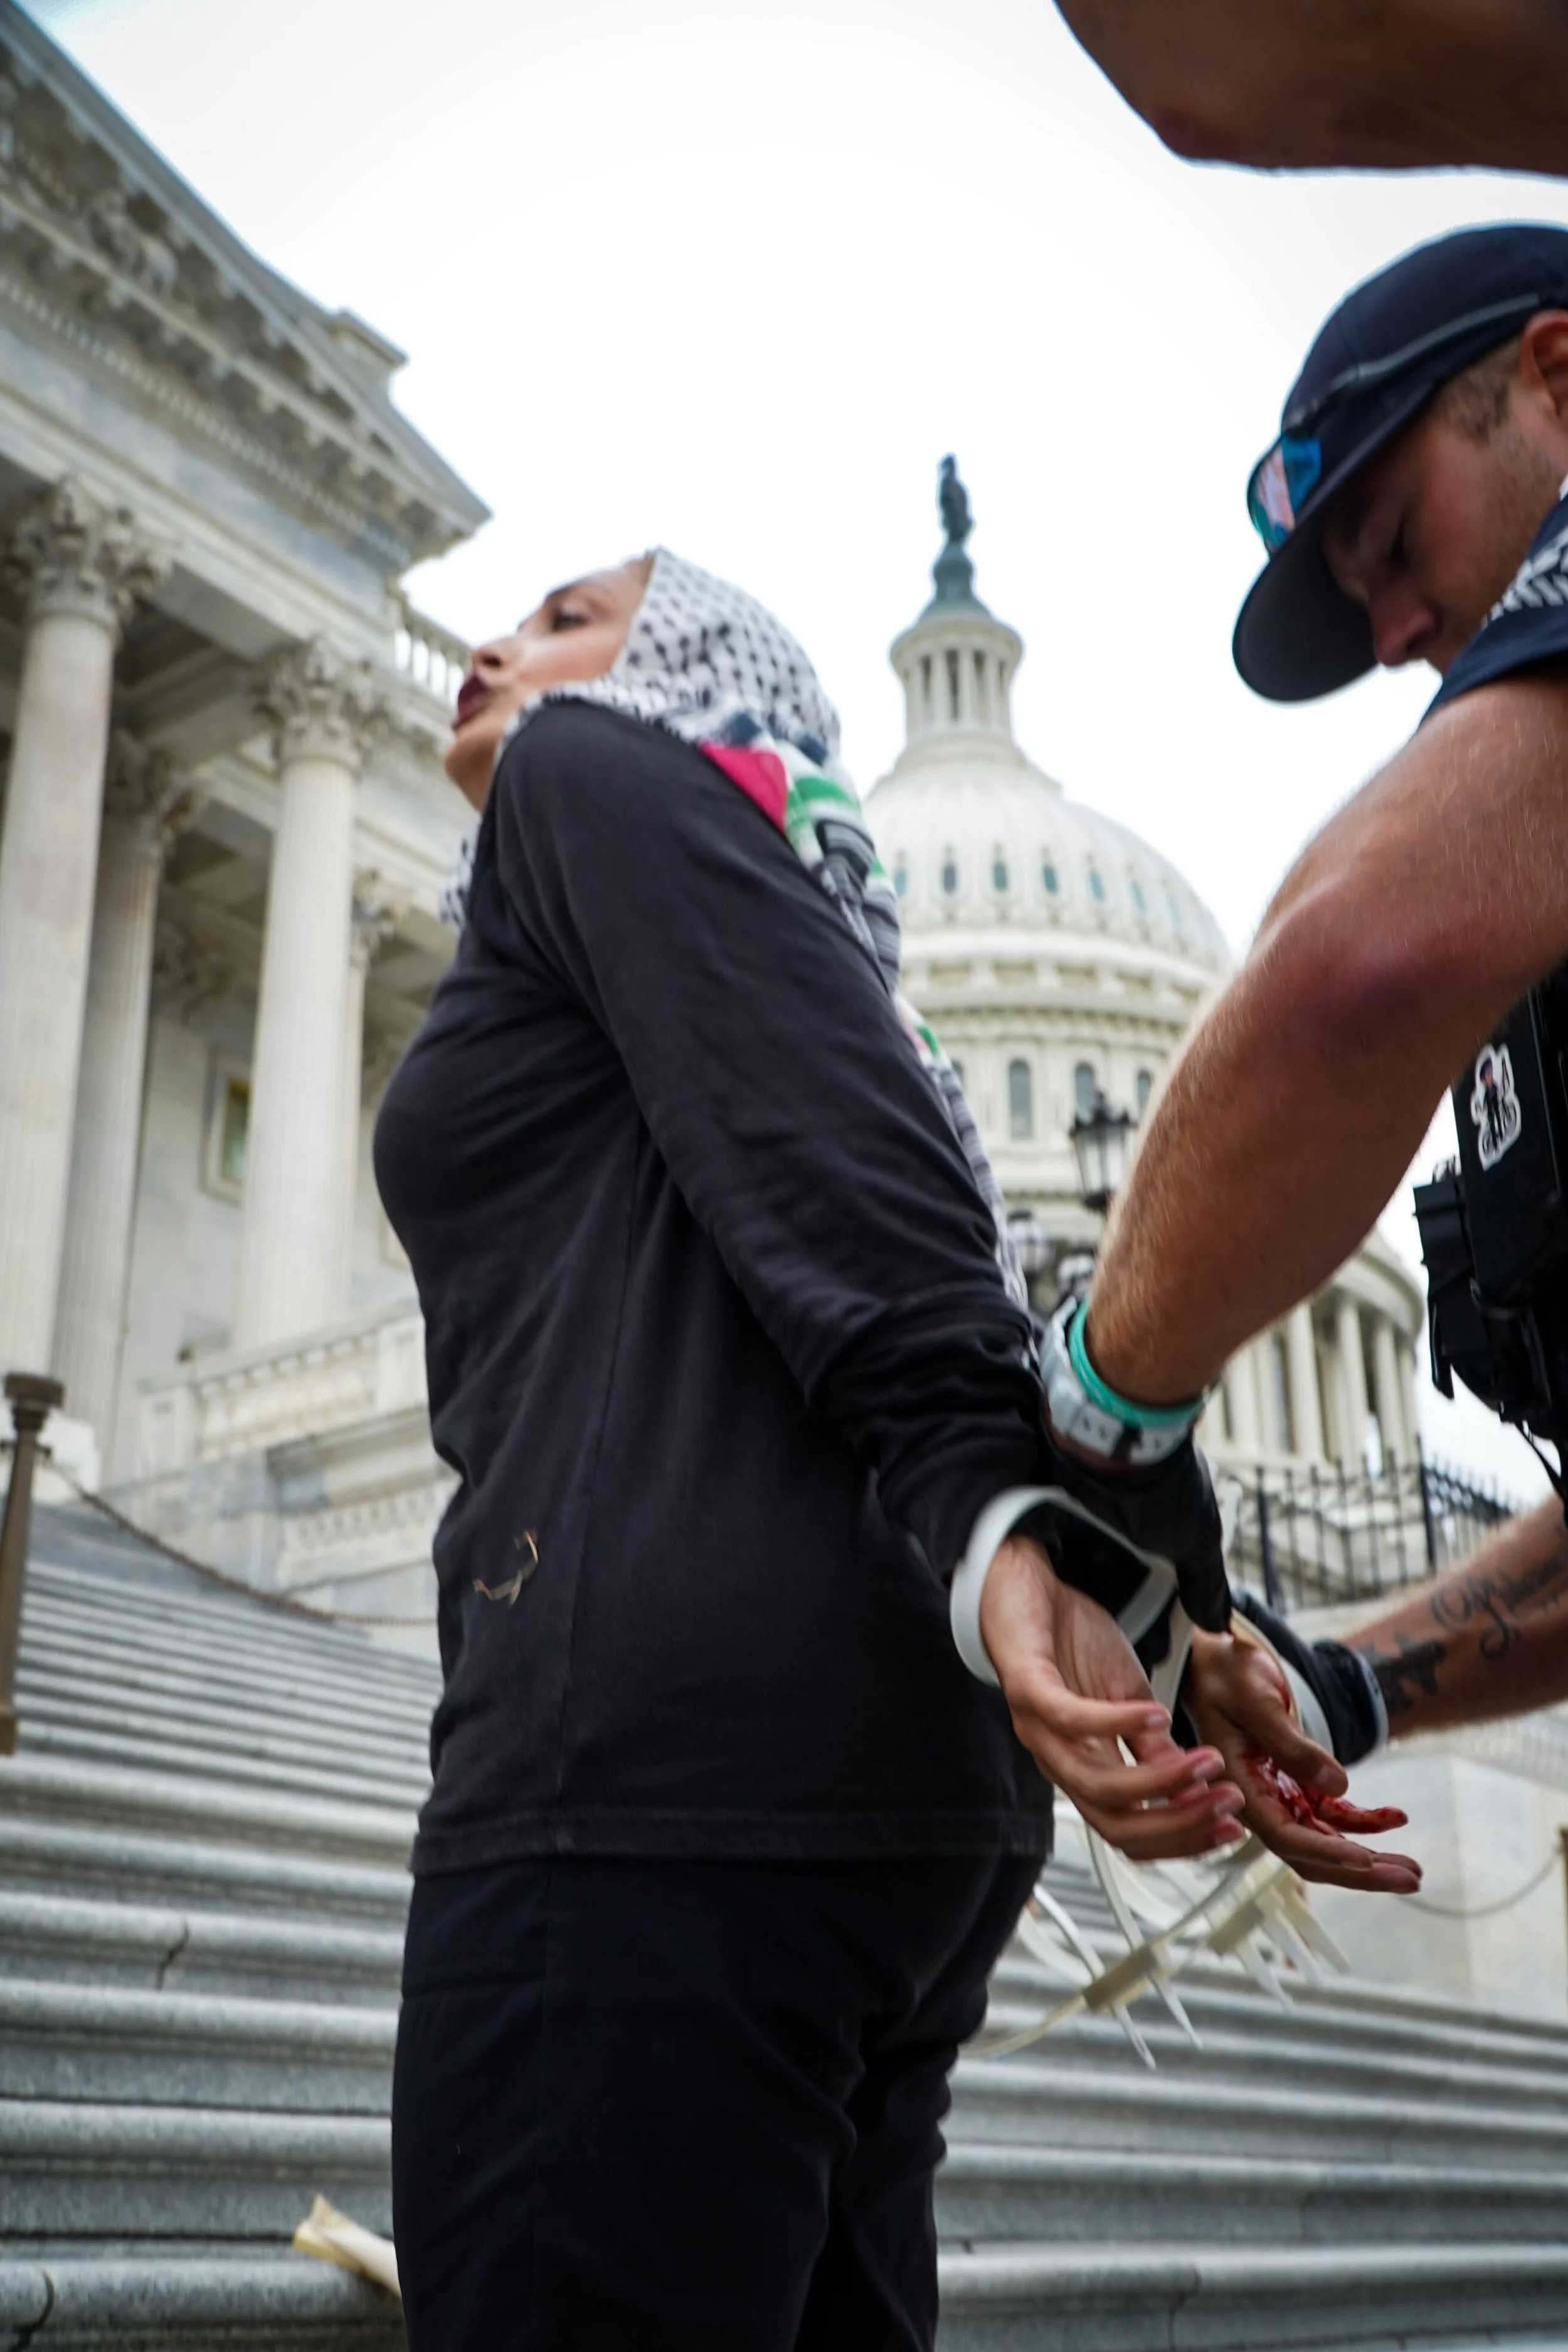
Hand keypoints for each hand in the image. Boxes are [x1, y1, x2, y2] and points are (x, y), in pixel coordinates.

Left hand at [980, 1535, 1246, 1860]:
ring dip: (1159, 1782)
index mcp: (1086, 1767)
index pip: (1131, 1831)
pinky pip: (1069, 1720)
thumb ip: (1155, 1747)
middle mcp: (1059, 1762)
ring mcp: (1039, 1730)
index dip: (1181, 1840)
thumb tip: (1197, 1790)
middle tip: (1228, 1802)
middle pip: (1115, 1825)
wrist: (1024, 1583)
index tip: (1231, 1827)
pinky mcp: (1026, 1689)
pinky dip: (1117, 1723)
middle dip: (1179, 1824)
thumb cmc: (1071, 1640)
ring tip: (1206, 1762)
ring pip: (1096, 1786)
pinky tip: (1158, 1716)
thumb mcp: (1129, 1696)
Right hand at [1183, 1626, 1422, 1892]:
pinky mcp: (1293, 1784)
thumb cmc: (1225, 1676)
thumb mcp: (1257, 1701)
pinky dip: (1363, 1821)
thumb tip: (1339, 1784)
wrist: (1212, 1664)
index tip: (1366, 1859)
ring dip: (1369, 1857)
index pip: (1285, 1835)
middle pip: (1311, 1853)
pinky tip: (1394, 1817)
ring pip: (1325, 1841)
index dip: (1326, 1851)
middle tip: (1410, 1880)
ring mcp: (1278, 1796)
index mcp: (1239, 1787)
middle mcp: (1258, 1802)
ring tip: (1411, 1869)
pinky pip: (1331, 1814)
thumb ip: (1291, 1744)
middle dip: (1361, 1872)